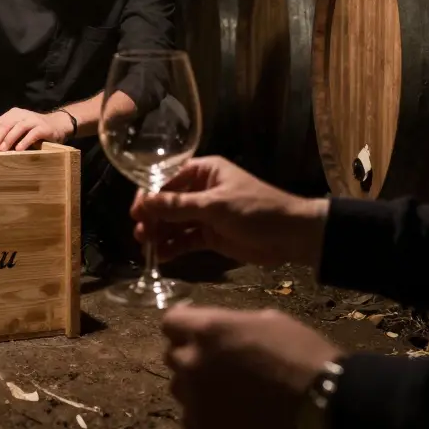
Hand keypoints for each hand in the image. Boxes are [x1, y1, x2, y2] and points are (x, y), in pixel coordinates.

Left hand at [0, 108, 71, 151]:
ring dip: (9, 139)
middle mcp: (23, 114)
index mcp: (14, 113)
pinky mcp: (43, 127)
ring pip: (18, 127)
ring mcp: (33, 120)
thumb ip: (6, 133)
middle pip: (7, 124)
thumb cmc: (34, 130)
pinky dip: (24, 141)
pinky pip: (32, 134)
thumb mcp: (18, 129)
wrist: (58, 125)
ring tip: (2, 149)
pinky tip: (18, 149)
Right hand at [129, 156, 327, 266]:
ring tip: (146, 247)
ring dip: (160, 234)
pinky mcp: (211, 236)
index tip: (136, 211)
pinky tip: (161, 257)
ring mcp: (206, 214)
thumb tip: (143, 203)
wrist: (293, 236)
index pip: (167, 179)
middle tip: (140, 233)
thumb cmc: (256, 209)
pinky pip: (186, 240)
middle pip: (167, 203)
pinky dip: (174, 247)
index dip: (149, 194)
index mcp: (204, 172)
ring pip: (175, 223)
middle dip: (152, 217)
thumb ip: (178, 207)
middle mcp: (201, 190)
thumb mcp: (216, 206)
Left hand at [163, 305, 342, 428]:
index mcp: (208, 330)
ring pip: (180, 387)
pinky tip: (228, 413)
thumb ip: (233, 324)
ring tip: (225, 390)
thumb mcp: (269, 321)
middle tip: (216, 360)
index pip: (171, 321)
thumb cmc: (303, 356)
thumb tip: (221, 328)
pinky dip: (205, 414)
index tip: (193, 326)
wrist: (324, 405)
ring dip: (196, 384)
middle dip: (191, 354)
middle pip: (173, 354)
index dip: (183, 322)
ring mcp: (196, 399)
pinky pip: (191, 417)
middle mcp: (193, 362)